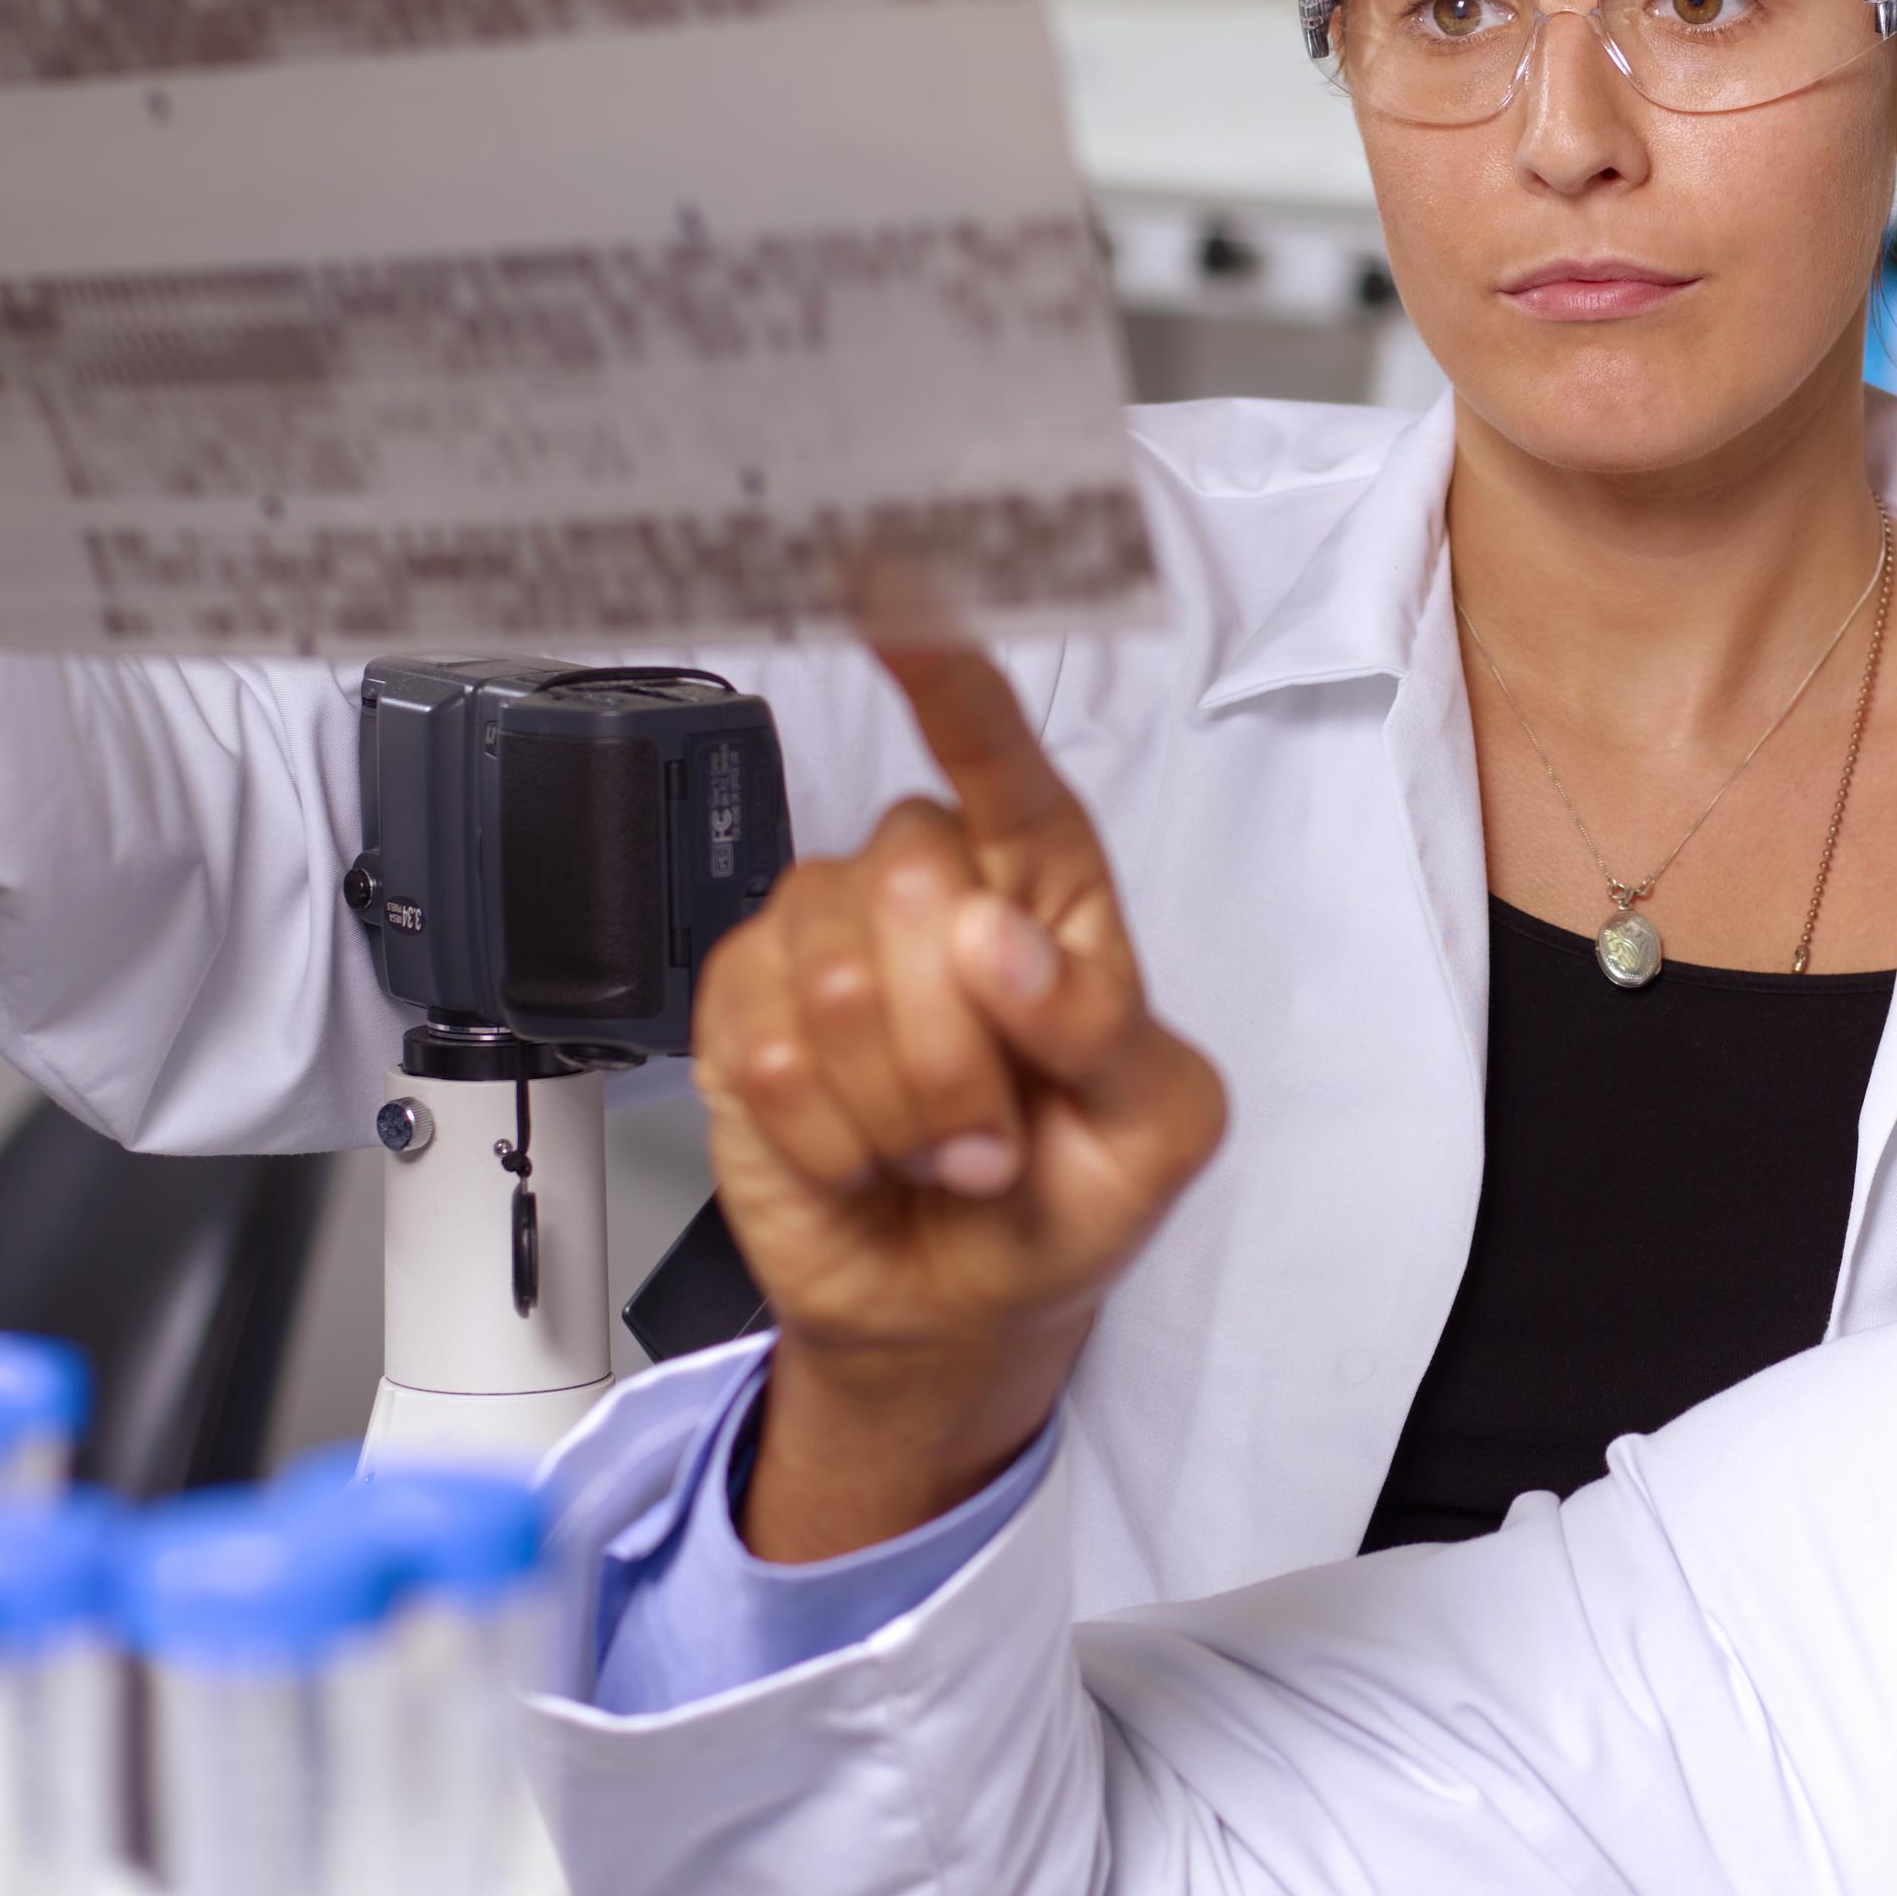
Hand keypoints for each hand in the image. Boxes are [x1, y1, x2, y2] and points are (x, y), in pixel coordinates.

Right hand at [701, 646, 1224, 1559]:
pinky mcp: (742, 1011)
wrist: (957, 1310)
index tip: (895, 584)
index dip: (950, 678)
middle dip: (959, 1049)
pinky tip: (859, 1157)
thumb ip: (1103, 1029)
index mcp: (1047, 888)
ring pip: (836, 974)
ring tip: (935, 1150)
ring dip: (899, 1107)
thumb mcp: (1154, 1131)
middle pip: (911, 886)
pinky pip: (768, 1047)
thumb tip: (999, 940)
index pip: (1004, 763)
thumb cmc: (1073, 1198)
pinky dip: (829, 1135)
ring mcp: (825, 943)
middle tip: (993, 1131)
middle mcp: (929, 890)